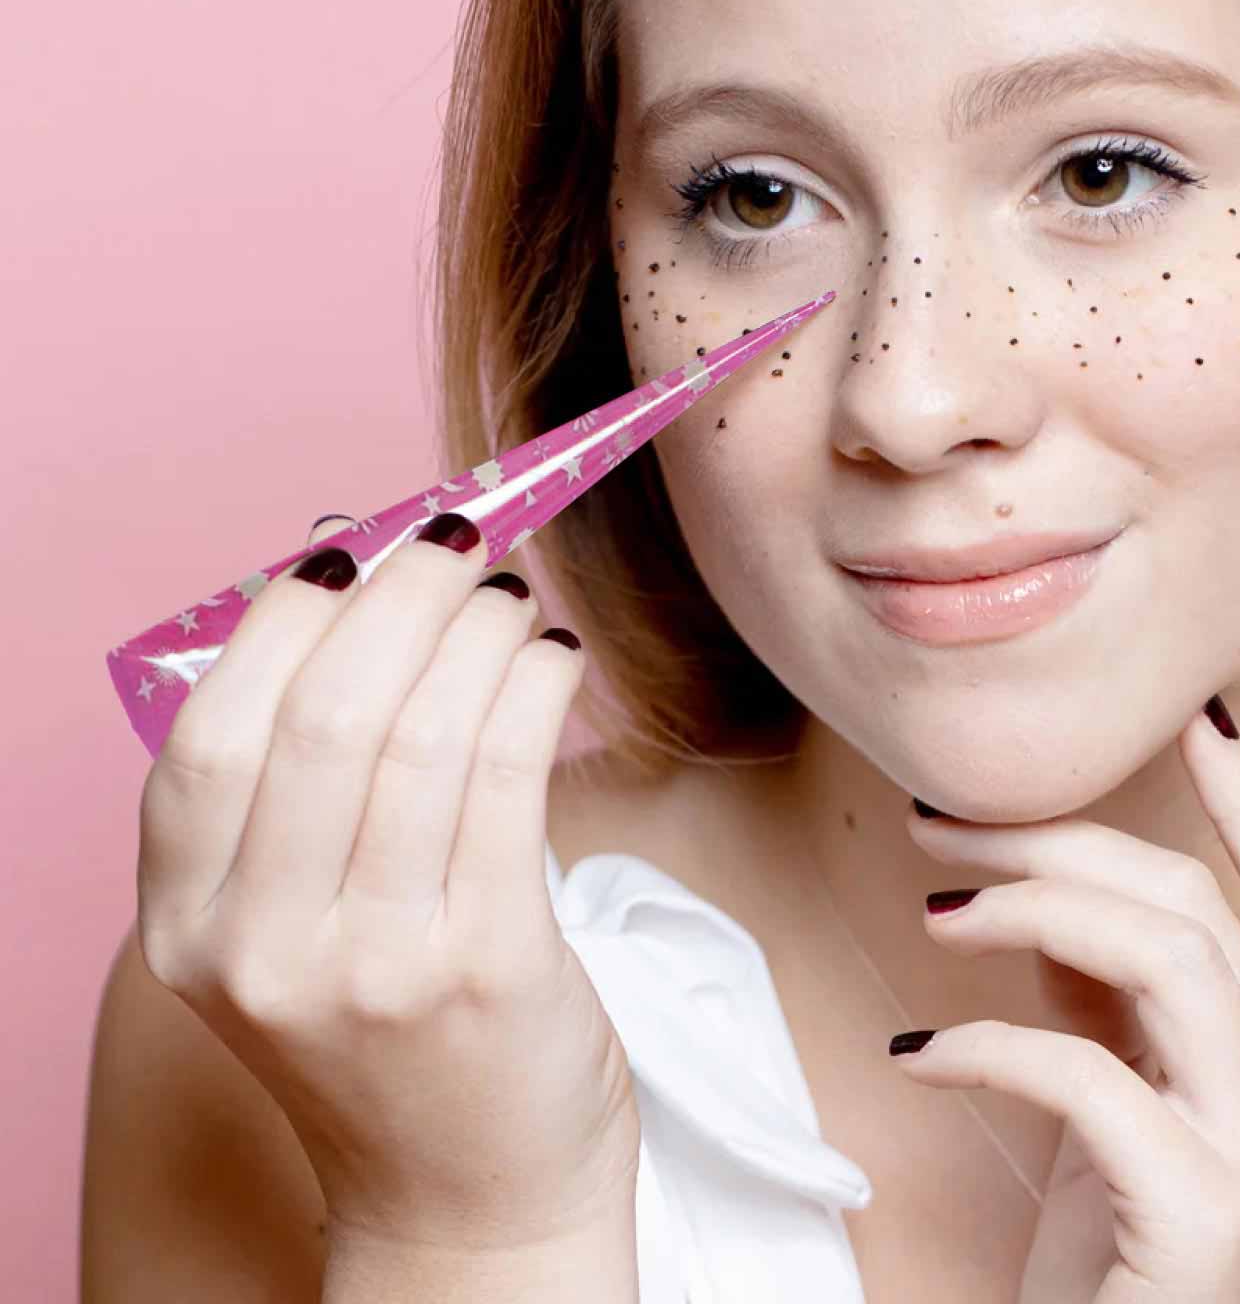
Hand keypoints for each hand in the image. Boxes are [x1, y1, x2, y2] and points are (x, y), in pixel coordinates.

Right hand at [135, 514, 640, 1257]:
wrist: (468, 1200)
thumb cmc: (389, 1033)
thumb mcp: (290, 927)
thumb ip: (295, 786)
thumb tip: (347, 577)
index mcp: (189, 928)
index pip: (214, 732)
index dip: (286, 618)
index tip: (352, 549)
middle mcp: (262, 950)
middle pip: (326, 711)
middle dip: (406, 593)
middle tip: (460, 536)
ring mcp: (375, 965)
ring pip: (428, 728)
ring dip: (485, 630)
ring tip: (515, 599)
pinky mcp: (486, 967)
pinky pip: (512, 773)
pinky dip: (537, 685)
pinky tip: (553, 659)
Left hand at [895, 699, 1239, 1302]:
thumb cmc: (1118, 1269)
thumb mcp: (1123, 1117)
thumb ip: (1112, 1007)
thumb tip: (1047, 891)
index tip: (1198, 720)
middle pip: (1204, 907)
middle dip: (1069, 838)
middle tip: (947, 824)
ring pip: (1175, 960)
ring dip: (1038, 907)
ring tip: (939, 907)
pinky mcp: (1204, 1214)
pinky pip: (1089, 1078)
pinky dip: (991, 1044)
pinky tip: (922, 1052)